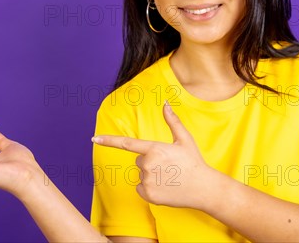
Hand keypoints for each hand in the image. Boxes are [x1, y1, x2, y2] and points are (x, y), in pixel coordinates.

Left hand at [92, 101, 215, 208]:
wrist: (203, 188)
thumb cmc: (193, 161)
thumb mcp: (184, 139)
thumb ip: (172, 121)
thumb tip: (165, 104)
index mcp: (154, 149)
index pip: (127, 144)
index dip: (109, 141)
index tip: (94, 139)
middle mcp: (148, 165)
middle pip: (139, 160)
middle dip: (150, 161)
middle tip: (169, 166)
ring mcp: (147, 181)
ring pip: (141, 174)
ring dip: (151, 175)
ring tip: (169, 177)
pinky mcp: (148, 195)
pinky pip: (141, 188)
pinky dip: (150, 188)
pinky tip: (165, 187)